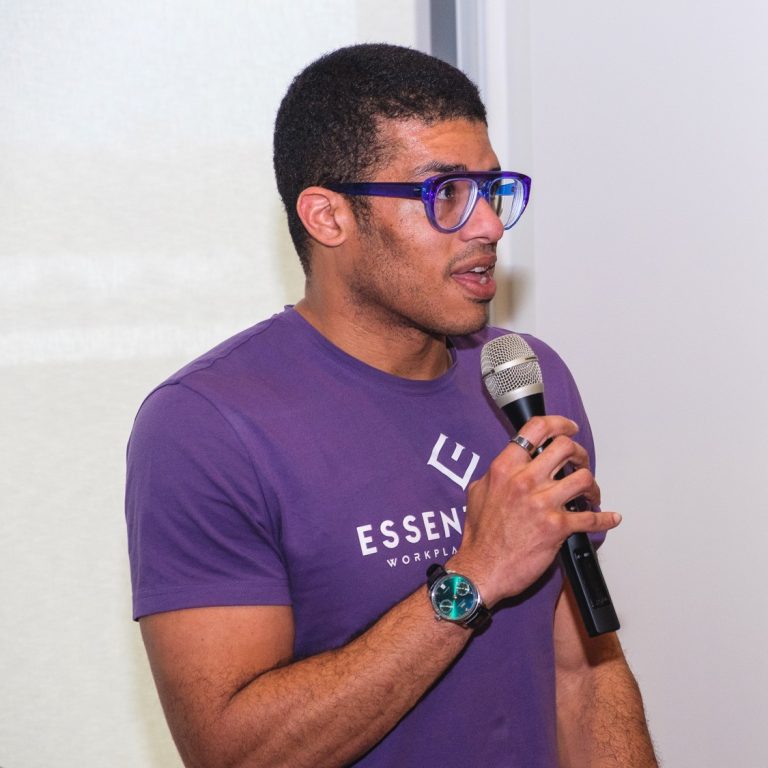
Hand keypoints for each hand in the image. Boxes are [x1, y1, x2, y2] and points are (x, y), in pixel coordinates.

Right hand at [449, 415, 620, 606]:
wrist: (482, 569)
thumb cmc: (480, 537)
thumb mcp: (478, 493)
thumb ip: (497, 474)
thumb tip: (511, 465)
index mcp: (504, 468)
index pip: (535, 430)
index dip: (559, 423)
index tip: (569, 427)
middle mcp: (524, 481)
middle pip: (565, 447)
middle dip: (579, 453)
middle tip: (580, 462)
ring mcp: (542, 503)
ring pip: (583, 478)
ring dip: (592, 486)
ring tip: (590, 494)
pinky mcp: (557, 527)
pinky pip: (591, 517)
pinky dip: (605, 518)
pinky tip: (609, 517)